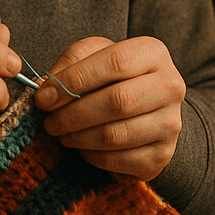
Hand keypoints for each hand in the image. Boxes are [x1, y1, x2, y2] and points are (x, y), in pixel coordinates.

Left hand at [34, 36, 185, 180]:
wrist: (144, 109)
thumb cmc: (111, 77)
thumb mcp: (92, 56)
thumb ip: (70, 64)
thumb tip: (45, 90)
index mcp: (153, 53)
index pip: (115, 62)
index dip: (75, 80)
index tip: (44, 97)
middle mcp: (170, 86)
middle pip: (118, 101)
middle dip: (73, 114)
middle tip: (49, 121)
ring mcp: (170, 123)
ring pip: (116, 134)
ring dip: (78, 137)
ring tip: (61, 133)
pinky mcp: (161, 155)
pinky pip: (119, 160)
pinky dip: (92, 156)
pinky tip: (82, 147)